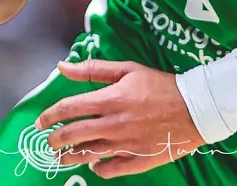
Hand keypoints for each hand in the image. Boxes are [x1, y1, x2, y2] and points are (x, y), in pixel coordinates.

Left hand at [38, 59, 205, 177]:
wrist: (196, 108)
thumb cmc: (160, 85)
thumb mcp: (128, 70)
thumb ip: (93, 69)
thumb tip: (62, 67)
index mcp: (111, 99)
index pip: (69, 108)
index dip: (50, 115)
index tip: (41, 120)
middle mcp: (115, 124)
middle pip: (74, 135)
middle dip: (55, 139)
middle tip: (48, 141)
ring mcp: (126, 145)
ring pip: (88, 155)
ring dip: (70, 157)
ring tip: (61, 157)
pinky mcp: (138, 160)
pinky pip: (111, 170)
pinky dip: (98, 169)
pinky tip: (94, 164)